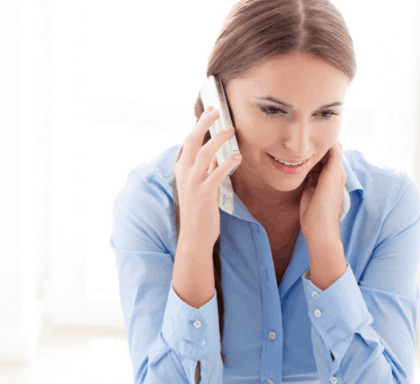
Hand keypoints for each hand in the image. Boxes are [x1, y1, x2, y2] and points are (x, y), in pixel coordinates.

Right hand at [173, 107, 241, 249]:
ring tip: (231, 129)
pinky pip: (216, 174)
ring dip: (218, 139)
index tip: (209, 112)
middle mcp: (184, 174)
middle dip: (204, 123)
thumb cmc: (199, 212)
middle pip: (192, 141)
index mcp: (181, 170)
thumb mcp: (199, 186)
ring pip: (204, 154)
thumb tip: (217, 156)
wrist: (194, 237)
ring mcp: (193, 184)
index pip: (188, 142)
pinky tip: (237, 157)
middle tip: (216, 110)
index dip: (198, 125)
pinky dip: (227, 164)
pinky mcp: (204, 195)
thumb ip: (206, 171)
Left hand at [299, 142, 348, 287]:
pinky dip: (326, 142)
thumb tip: (302, 168)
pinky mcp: (334, 173)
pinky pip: (334, 150)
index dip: (316, 147)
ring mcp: (337, 172)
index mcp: (330, 178)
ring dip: (321, 139)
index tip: (303, 140)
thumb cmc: (313, 215)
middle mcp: (337, 173)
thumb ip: (309, 178)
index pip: (326, 155)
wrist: (320, 230)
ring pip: (334, 146)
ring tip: (307, 131)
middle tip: (304, 131)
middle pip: (330, 148)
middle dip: (318, 140)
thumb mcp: (309, 190)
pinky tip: (312, 137)